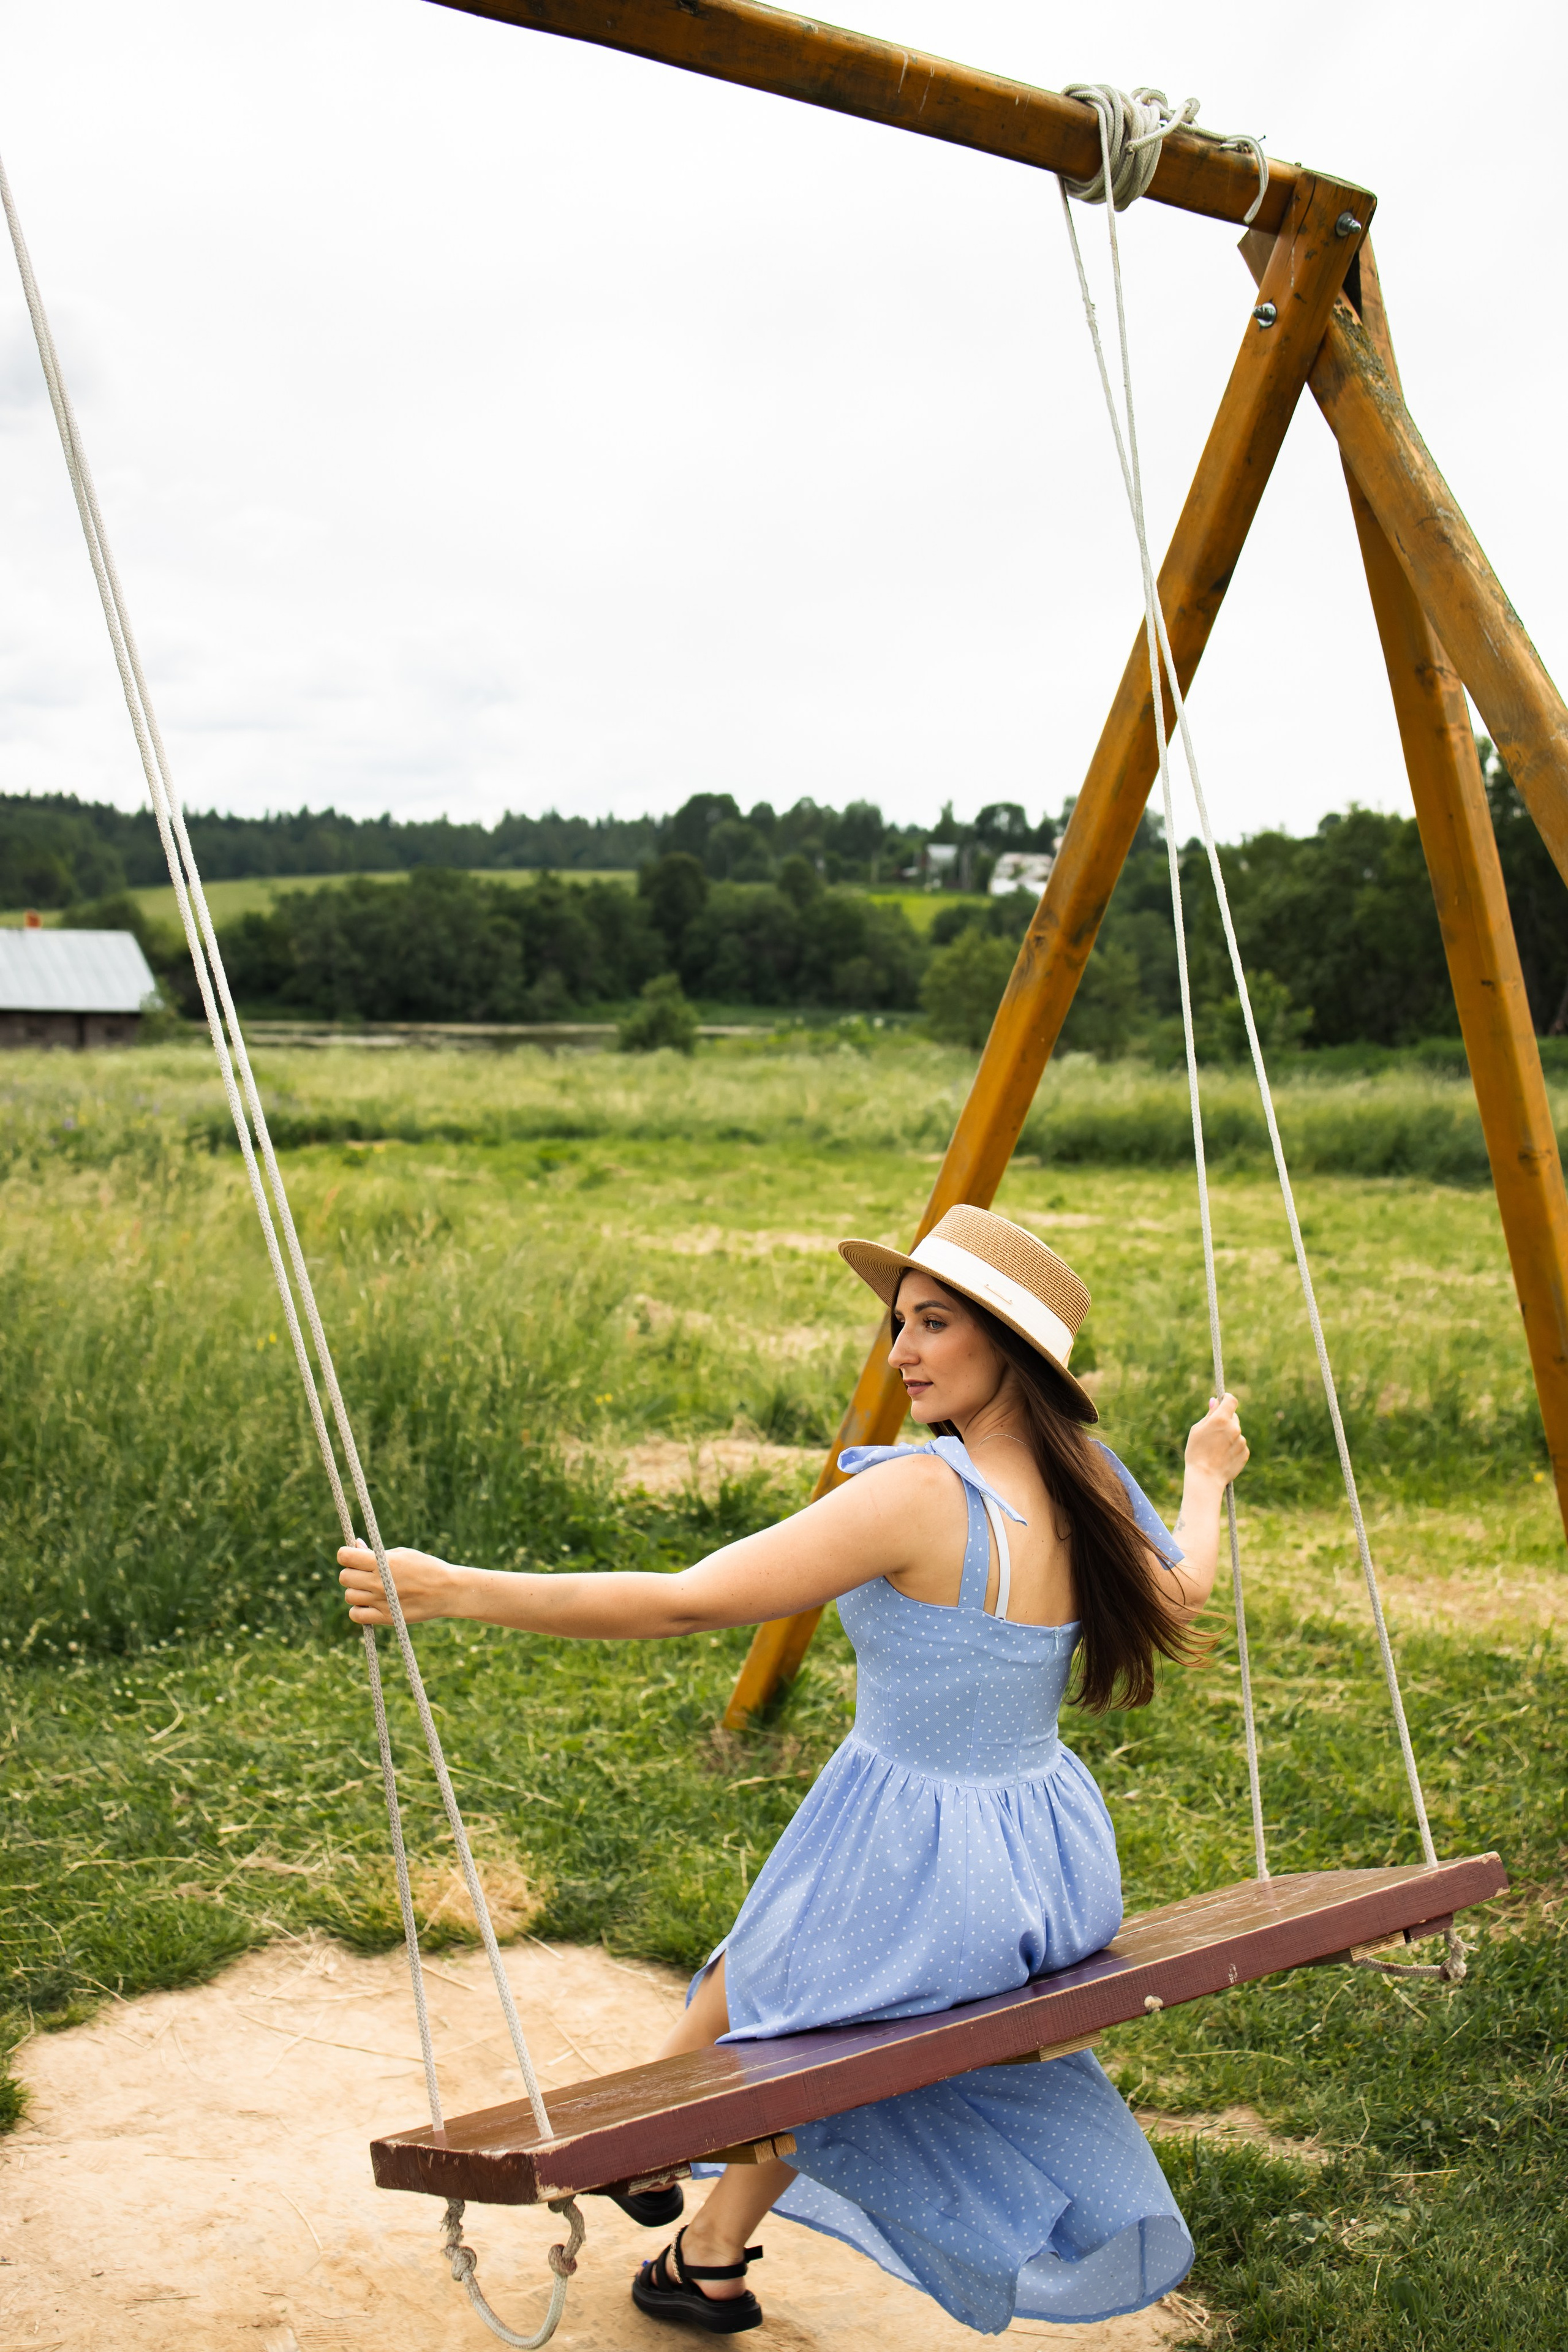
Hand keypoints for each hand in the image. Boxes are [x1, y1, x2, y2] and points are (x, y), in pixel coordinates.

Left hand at [338, 1541, 459, 1625]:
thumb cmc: (426, 1567)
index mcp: (382, 1563)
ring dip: (355, 1591)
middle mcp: (378, 1582)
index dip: (345, 1554)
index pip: (345, 1556)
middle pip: (344, 1577)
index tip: (351, 1556)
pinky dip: (358, 1610)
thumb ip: (375, 1553)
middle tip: (364, 1573)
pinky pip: (356, 1615)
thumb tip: (355, 1546)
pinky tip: (369, 1604)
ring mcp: (380, 1601)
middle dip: (351, 1573)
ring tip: (370, 1589)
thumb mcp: (402, 1553)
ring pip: (348, 1596)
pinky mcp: (385, 1617)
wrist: (447, 1590)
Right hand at [1185, 1392, 1248, 1486]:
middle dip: (1226, 1421)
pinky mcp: (1245, 1453)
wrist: (1205, 1478)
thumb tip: (1216, 1401)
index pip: (1231, 1401)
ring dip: (1229, 1436)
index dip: (1228, 1399)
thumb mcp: (1197, 1430)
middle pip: (1233, 1418)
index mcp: (1221, 1419)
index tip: (1224, 1400)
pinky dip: (1233, 1448)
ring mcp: (1241, 1441)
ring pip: (1236, 1433)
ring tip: (1216, 1449)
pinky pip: (1239, 1446)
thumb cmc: (1196, 1452)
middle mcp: (1234, 1428)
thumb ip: (1209, 1414)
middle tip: (1214, 1433)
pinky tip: (1222, 1456)